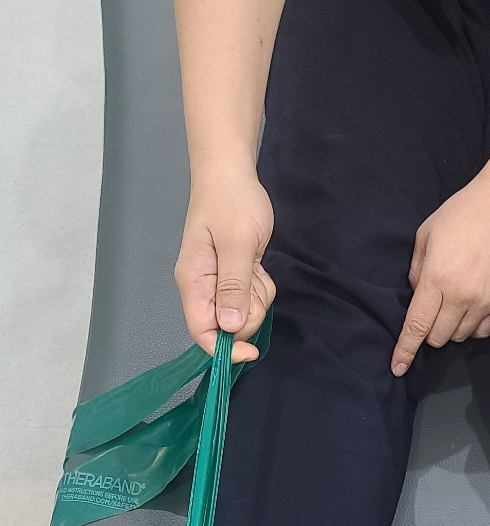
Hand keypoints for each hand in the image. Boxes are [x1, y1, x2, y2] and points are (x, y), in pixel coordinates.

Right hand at [174, 165, 277, 361]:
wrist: (231, 174)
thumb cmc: (231, 202)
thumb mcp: (236, 243)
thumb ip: (233, 287)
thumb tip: (230, 327)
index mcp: (194, 282)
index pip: (202, 332)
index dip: (225, 350)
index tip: (252, 351)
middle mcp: (202, 288)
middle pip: (227, 328)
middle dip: (249, 314)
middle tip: (254, 281)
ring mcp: (217, 283)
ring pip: (243, 314)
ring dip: (257, 297)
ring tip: (254, 265)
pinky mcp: (233, 278)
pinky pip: (251, 298)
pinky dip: (259, 287)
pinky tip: (256, 264)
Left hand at [390, 173, 489, 375]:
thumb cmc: (462, 214)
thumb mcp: (426, 235)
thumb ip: (417, 271)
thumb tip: (417, 298)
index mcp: (437, 279)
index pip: (416, 326)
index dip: (405, 351)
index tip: (397, 368)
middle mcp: (461, 296)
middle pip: (438, 338)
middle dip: (429, 331)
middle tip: (433, 309)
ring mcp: (485, 302)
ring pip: (460, 337)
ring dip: (451, 328)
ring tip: (455, 302)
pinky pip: (483, 332)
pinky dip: (473, 327)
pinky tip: (472, 307)